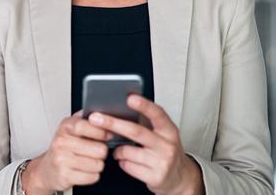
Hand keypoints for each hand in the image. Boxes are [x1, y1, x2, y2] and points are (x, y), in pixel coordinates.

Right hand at [22, 110, 111, 193]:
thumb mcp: (70, 129)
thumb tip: (102, 113)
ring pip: (97, 164)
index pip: (84, 126)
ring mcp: (62, 160)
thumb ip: (85, 119)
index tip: (108, 135)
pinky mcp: (65, 176)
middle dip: (102, 152)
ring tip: (89, 162)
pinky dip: (92, 175)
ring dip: (98, 165)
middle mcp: (61, 142)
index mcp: (65, 127)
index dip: (101, 131)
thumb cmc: (63, 148)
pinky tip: (85, 171)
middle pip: (99, 149)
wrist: (46, 170)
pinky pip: (92, 177)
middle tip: (96, 152)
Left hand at [88, 94, 204, 194]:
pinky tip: (128, 161)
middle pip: (136, 132)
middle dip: (113, 124)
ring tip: (120, 150)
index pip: (157, 114)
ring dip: (117, 150)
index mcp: (169, 130)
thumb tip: (121, 109)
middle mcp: (167, 145)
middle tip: (96, 118)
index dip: (144, 105)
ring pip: (127, 151)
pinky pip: (127, 166)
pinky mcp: (154, 176)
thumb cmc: (165, 151)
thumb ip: (147, 123)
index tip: (130, 98)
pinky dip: (122, 162)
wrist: (179, 177)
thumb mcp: (163, 134)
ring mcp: (161, 162)